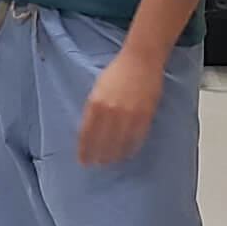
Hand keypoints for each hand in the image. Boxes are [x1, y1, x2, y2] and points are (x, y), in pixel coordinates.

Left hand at [79, 52, 165, 167]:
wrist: (140, 61)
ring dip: (113, 155)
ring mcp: (128, 115)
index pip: (86, 134)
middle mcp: (110, 111)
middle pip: (102, 142)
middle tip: (95, 164)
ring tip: (110, 161)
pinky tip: (126, 152)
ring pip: (119, 143)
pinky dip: (130, 147)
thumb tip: (90, 128)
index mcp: (95, 104)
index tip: (82, 159)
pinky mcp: (144, 116)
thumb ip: (93, 108)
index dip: (84, 149)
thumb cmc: (117, 72)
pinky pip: (136, 138)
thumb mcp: (97, 88)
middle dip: (97, 156)